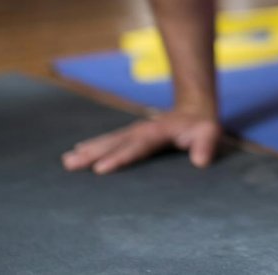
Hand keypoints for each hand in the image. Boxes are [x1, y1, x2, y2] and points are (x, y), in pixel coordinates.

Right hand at [61, 106, 221, 173]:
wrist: (194, 109)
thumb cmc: (202, 126)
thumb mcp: (209, 133)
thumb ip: (206, 146)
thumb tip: (200, 161)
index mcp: (157, 132)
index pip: (135, 148)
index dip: (118, 158)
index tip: (100, 169)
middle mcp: (141, 130)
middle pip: (114, 143)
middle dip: (92, 153)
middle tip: (70, 163)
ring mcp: (134, 130)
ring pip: (108, 141)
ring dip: (88, 150)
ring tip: (67, 160)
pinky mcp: (131, 134)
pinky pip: (109, 141)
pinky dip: (93, 146)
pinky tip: (79, 153)